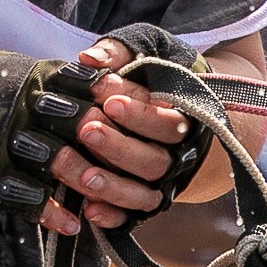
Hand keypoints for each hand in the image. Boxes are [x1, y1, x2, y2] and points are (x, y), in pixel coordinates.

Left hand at [36, 36, 196, 234]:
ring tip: (83, 175)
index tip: (106, 98)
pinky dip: (113, 216)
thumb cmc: (153, 76)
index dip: (138, 112)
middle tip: (87, 130)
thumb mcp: (146, 51)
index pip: (166, 120)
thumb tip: (88, 59)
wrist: (177, 111)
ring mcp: (161, 181)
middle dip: (119, 147)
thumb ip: (119, 50)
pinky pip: (133, 216)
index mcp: (183, 118)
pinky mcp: (145, 201)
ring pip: (144, 191)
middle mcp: (175, 154)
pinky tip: (89, 211)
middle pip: (153, 159)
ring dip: (112, 185)